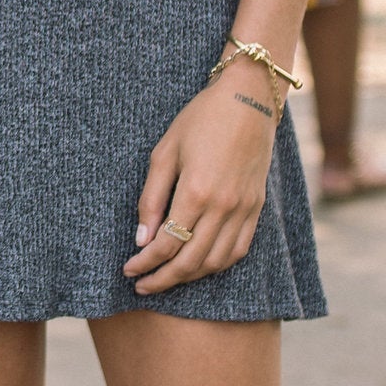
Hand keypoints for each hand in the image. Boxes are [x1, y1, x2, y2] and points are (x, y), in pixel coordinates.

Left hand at [124, 72, 279, 290]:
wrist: (248, 100)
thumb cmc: (200, 120)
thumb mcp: (164, 153)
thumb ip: (151, 198)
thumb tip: (141, 239)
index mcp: (195, 192)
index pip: (166, 244)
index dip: (144, 263)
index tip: (128, 270)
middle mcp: (223, 207)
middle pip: (190, 261)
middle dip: (163, 279)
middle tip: (142, 286)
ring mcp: (244, 209)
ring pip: (216, 261)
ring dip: (190, 276)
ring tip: (167, 277)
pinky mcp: (257, 208)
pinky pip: (239, 250)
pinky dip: (218, 265)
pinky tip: (200, 265)